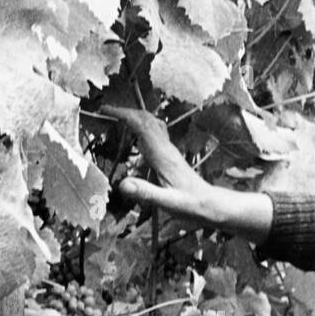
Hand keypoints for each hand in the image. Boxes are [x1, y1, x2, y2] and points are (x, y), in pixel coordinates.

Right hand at [100, 104, 272, 242]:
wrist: (209, 204)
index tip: (105, 110)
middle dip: (125, 111)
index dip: (122, 115)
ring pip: (151, 123)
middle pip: (146, 119)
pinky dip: (142, 126)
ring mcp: (169, 149)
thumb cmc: (191, 205)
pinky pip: (155, 132)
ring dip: (134, 116)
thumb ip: (146, 193)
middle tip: (105, 111)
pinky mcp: (170, 154)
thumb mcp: (168, 203)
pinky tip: (135, 134)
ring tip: (115, 117)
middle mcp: (166, 148)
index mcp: (162, 155)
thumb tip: (123, 184)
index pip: (141, 126)